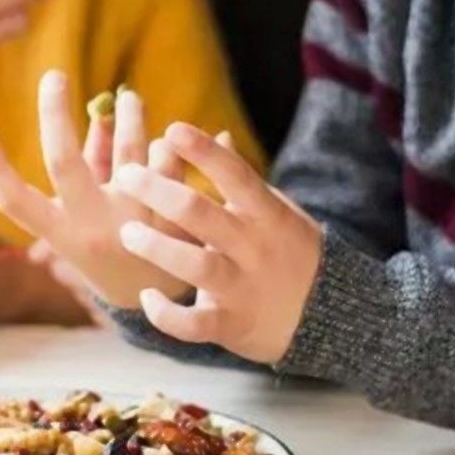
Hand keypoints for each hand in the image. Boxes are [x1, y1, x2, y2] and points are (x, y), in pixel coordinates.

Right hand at [0, 71, 189, 311]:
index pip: (15, 203)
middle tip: (53, 76)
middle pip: (63, 164)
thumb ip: (94, 160)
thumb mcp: (90, 213)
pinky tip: (176, 139)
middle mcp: (91, 229)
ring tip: (129, 99)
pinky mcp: (173, 224)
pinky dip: (170, 148)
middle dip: (54, 115)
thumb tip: (102, 109)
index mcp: (61, 233)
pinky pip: (171, 168)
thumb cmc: (114, 244)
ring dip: (129, 118)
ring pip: (128, 156)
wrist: (166, 302)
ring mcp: (132, 227)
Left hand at [114, 123, 323, 364]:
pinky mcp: (231, 325)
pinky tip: (147, 297)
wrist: (329, 316)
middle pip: (202, 215)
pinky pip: (194, 324)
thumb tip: (219, 135)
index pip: (236, 176)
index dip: (205, 153)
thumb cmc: (291, 252)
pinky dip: (167, 314)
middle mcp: (254, 248)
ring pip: (196, 266)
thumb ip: (243, 181)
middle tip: (126, 174)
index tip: (173, 129)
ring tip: (128, 232)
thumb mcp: (276, 212)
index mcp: (267, 215)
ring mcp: (242, 288)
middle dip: (160, 192)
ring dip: (158, 247)